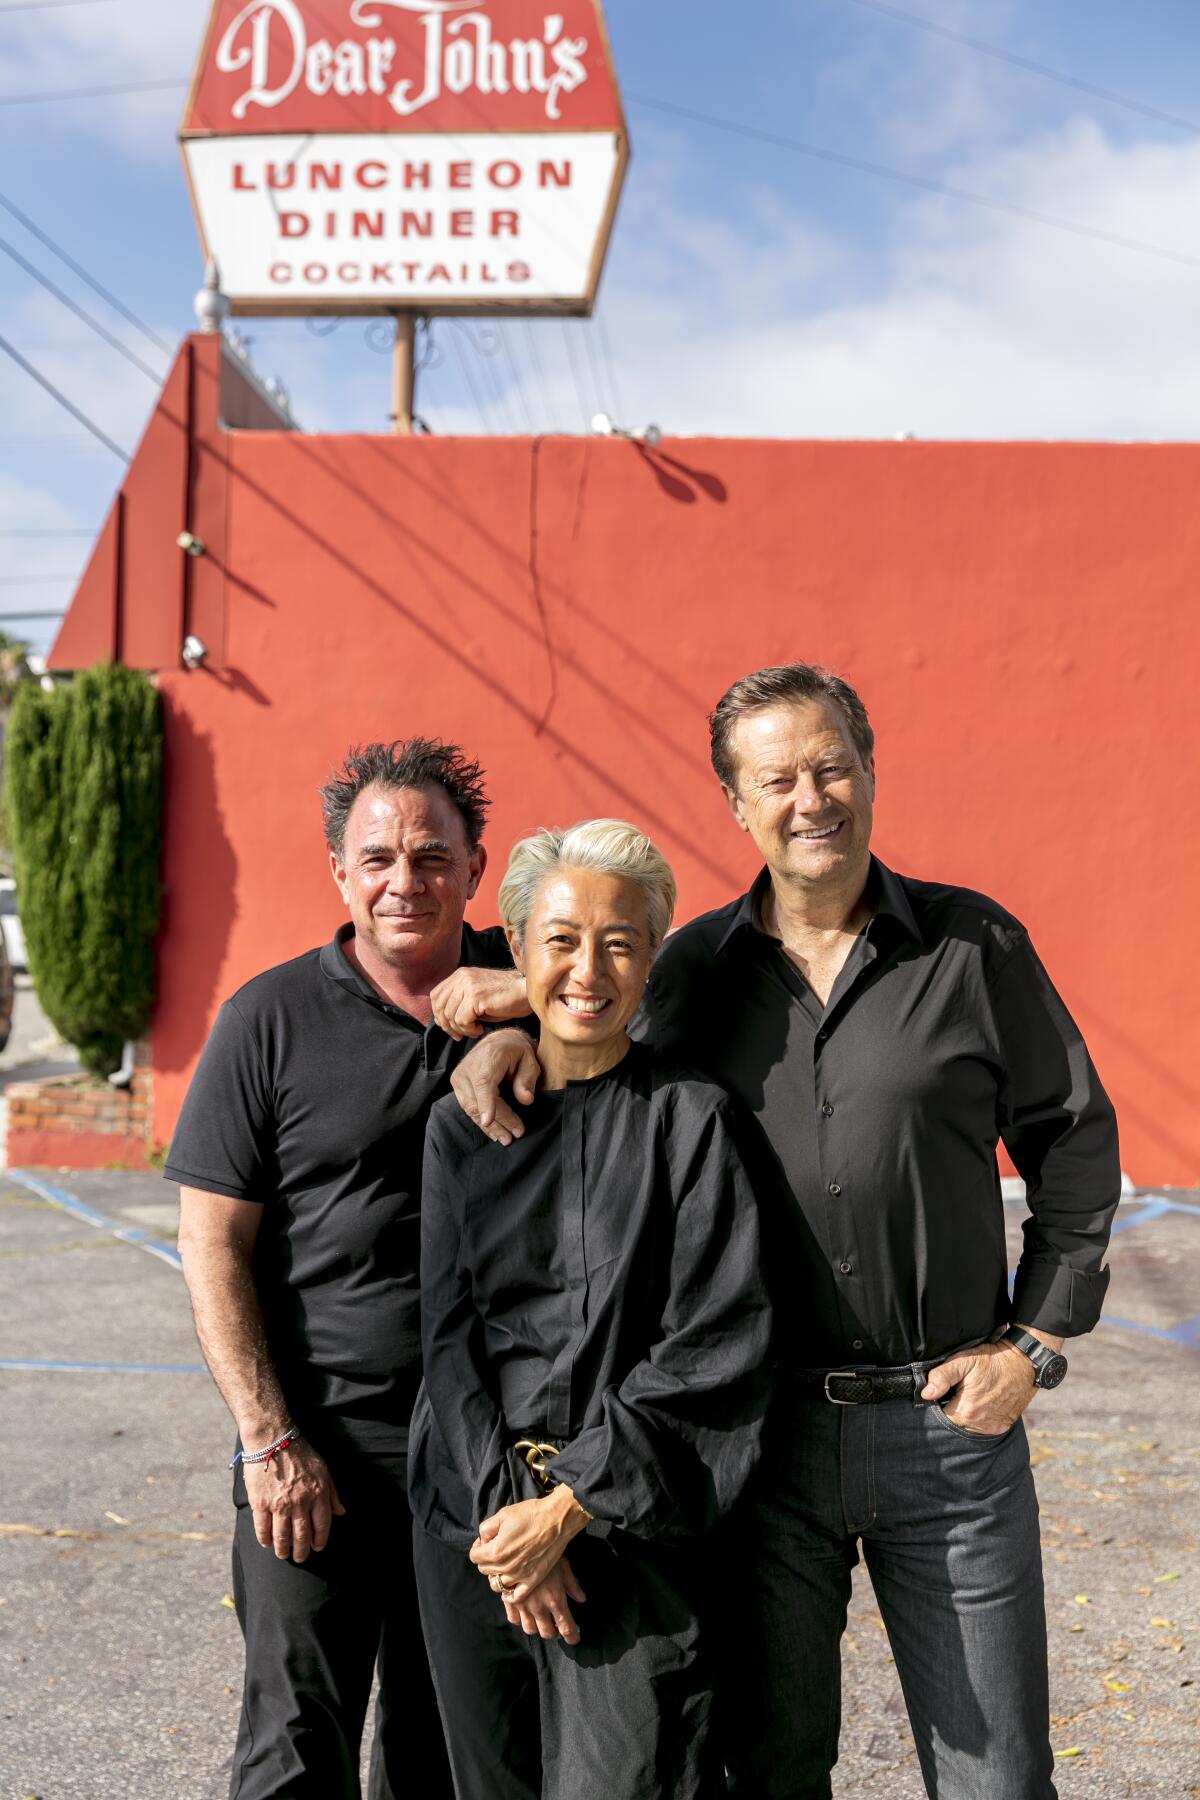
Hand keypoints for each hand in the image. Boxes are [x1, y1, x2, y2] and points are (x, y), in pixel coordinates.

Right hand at [242, 1439, 345, 1561]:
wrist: (273, 1440)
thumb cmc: (300, 1453)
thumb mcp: (323, 1470)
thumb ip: (332, 1493)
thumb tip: (341, 1512)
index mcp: (318, 1494)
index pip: (322, 1526)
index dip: (320, 1540)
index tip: (317, 1547)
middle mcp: (300, 1503)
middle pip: (302, 1536)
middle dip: (302, 1551)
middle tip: (300, 1557)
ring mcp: (280, 1505)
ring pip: (282, 1537)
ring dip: (283, 1550)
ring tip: (283, 1554)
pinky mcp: (261, 1504)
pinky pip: (263, 1529)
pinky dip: (265, 1540)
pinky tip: (267, 1543)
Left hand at [430, 968, 528, 1040]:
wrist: (526, 992)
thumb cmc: (504, 998)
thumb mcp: (476, 996)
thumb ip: (459, 1002)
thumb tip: (442, 1021)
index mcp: (459, 975)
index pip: (435, 996)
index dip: (439, 1015)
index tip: (451, 1027)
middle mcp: (461, 977)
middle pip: (439, 1008)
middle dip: (448, 1026)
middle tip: (461, 1034)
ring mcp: (468, 986)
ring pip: (450, 1016)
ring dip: (462, 1029)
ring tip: (476, 1029)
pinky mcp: (476, 997)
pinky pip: (461, 1021)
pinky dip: (469, 1030)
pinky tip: (481, 1028)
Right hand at [450, 1029, 542, 1145]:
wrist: (498, 1041)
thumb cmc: (516, 1051)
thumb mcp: (529, 1060)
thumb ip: (527, 1080)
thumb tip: (526, 1100)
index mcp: (489, 1056)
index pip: (483, 1082)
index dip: (485, 1102)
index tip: (488, 1120)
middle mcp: (468, 1066)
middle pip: (479, 1100)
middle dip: (498, 1121)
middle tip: (516, 1134)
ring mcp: (459, 1076)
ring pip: (471, 1108)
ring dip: (489, 1126)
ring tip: (506, 1138)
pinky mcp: (457, 1084)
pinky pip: (468, 1107)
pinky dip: (481, 1120)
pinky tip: (494, 1132)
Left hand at [470, 1487, 589, 1598]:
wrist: (556, 1520)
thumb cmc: (530, 1514)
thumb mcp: (503, 1514)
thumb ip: (486, 1529)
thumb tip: (483, 1540)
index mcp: (495, 1551)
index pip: (475, 1557)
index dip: (478, 1547)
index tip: (485, 1541)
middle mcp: (505, 1567)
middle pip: (485, 1570)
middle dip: (487, 1559)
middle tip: (496, 1548)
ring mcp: (519, 1576)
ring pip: (497, 1585)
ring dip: (496, 1575)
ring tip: (504, 1564)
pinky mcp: (532, 1580)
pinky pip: (515, 1596)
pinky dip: (509, 1594)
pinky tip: (510, 1583)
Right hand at [498, 1555, 587, 1643]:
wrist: (519, 1546)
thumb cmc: (545, 1553)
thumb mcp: (564, 1566)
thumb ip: (572, 1585)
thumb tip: (581, 1599)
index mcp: (555, 1600)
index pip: (566, 1628)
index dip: (572, 1637)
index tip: (574, 1639)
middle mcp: (539, 1607)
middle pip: (547, 1633)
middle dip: (554, 1632)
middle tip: (556, 1625)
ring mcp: (523, 1606)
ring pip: (530, 1629)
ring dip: (537, 1627)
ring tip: (541, 1619)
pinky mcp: (509, 1601)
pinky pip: (514, 1620)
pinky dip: (521, 1619)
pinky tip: (525, 1612)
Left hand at [922, 1341, 1040, 1434]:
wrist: (1024, 1362)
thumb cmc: (992, 1360)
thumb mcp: (963, 1361)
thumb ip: (942, 1376)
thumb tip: (926, 1393)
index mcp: (967, 1411)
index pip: (941, 1416)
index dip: (940, 1403)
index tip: (945, 1392)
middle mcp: (980, 1425)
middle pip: (955, 1422)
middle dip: (952, 1409)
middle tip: (959, 1392)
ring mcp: (993, 1427)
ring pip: (968, 1426)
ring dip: (966, 1415)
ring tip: (971, 1396)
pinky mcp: (1002, 1427)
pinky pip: (983, 1427)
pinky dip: (979, 1418)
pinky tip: (982, 1402)